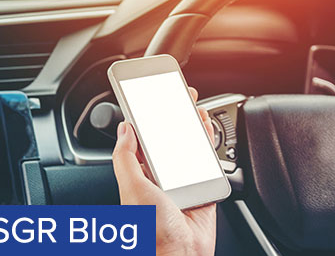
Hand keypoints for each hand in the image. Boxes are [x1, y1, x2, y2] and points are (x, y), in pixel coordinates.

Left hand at [112, 87, 216, 255]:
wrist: (182, 252)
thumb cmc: (152, 231)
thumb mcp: (132, 189)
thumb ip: (126, 158)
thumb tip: (125, 129)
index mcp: (140, 176)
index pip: (141, 140)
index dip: (145, 118)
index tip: (148, 99)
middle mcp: (161, 177)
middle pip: (167, 138)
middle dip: (171, 116)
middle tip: (175, 95)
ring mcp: (183, 181)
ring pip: (188, 146)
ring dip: (190, 125)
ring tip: (191, 106)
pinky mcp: (203, 186)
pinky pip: (207, 160)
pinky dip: (208, 142)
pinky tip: (206, 129)